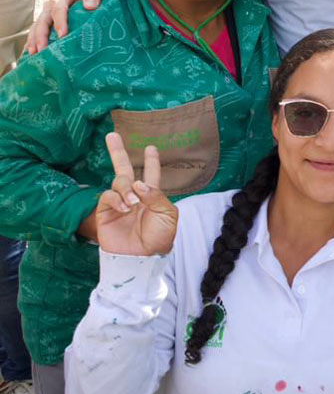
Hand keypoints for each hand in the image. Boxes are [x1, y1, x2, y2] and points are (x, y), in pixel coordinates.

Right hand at [26, 0, 106, 53]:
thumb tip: (90, 6)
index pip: (59, 9)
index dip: (60, 22)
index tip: (63, 35)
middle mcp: (51, 3)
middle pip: (43, 20)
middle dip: (41, 36)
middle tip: (42, 50)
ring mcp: (48, 11)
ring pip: (37, 26)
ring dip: (34, 40)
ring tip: (34, 54)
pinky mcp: (48, 18)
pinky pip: (38, 30)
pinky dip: (33, 41)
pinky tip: (31, 53)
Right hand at [93, 133, 178, 256]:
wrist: (141, 258)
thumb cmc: (159, 238)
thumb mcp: (168, 215)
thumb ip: (156, 196)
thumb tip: (139, 183)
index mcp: (153, 196)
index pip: (151, 174)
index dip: (151, 161)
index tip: (151, 147)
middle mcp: (135, 197)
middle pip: (125, 170)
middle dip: (118, 152)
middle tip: (112, 135)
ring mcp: (119, 203)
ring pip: (119, 181)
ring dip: (127, 188)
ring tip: (133, 203)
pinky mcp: (105, 212)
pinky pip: (108, 196)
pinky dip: (117, 198)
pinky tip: (125, 207)